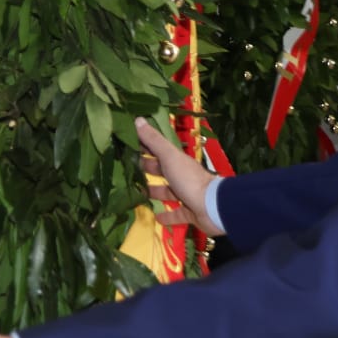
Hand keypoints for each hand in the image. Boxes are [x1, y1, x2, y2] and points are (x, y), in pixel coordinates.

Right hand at [136, 116, 220, 236]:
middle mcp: (181, 175)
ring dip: (153, 192)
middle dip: (146, 168)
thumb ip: (154, 140)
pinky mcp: (189, 212)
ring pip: (166, 192)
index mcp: (176, 160)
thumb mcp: (169, 156)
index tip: (126, 145)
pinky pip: (175, 213)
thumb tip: (137, 119)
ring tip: (134, 193)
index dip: (143, 146)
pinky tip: (155, 217)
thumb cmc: (188, 179)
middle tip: (126, 169)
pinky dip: (166, 216)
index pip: (157, 150)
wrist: (211, 206)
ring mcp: (186, 194)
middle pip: (160, 170)